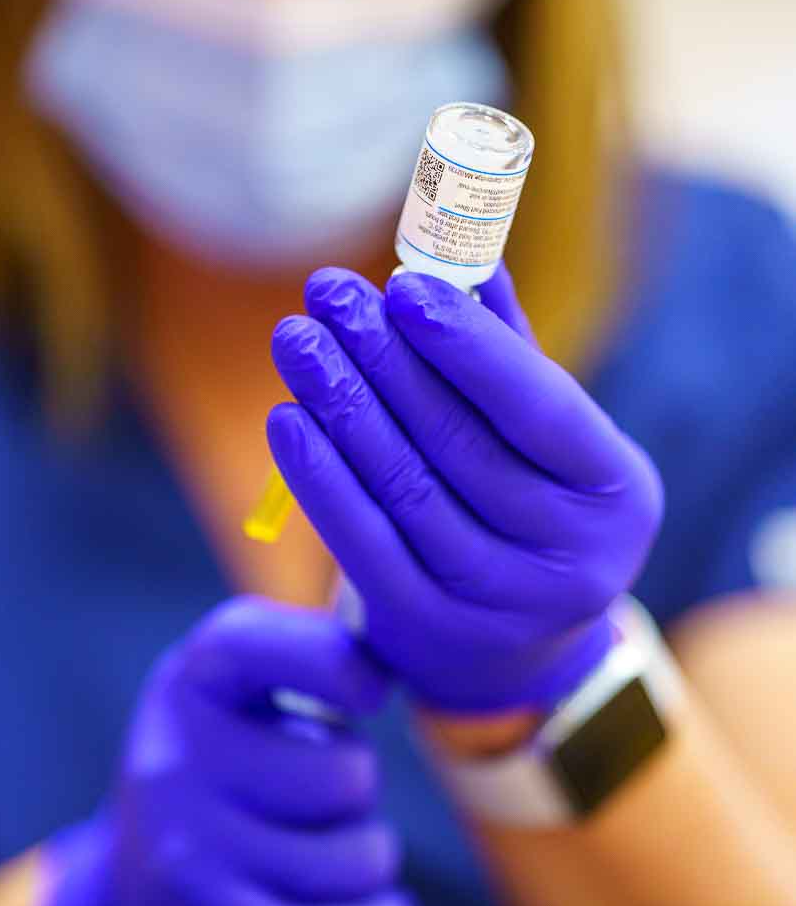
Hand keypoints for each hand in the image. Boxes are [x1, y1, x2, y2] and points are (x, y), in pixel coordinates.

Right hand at [36, 598, 413, 905]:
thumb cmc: (228, 777)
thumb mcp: (238, 694)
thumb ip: (309, 653)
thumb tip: (391, 656)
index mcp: (189, 683)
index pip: (261, 644)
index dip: (338, 664)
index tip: (370, 693)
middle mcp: (177, 761)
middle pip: (349, 775)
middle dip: (357, 794)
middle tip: (313, 805)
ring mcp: (193, 852)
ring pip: (362, 857)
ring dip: (365, 861)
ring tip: (317, 859)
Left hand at [268, 266, 663, 712]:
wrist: (507, 649)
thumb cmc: (527, 506)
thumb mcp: (541, 439)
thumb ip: (508, 353)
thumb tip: (463, 256)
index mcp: (617, 493)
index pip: (541, 409)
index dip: (469, 347)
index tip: (403, 285)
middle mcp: (571, 559)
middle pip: (461, 443)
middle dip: (385, 360)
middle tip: (328, 295)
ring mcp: (500, 605)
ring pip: (406, 487)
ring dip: (341, 405)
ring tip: (296, 340)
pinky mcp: (428, 627)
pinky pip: (363, 541)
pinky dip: (319, 477)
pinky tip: (287, 418)